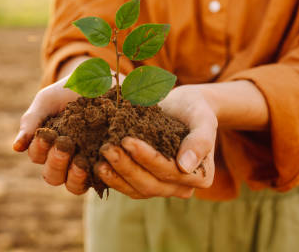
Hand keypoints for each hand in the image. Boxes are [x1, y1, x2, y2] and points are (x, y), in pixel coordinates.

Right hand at [12, 75, 89, 194]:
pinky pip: (97, 181)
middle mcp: (64, 160)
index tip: (47, 134)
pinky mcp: (104, 165)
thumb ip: (31, 122)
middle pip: (52, 175)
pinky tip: (96, 165)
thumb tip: (15, 148)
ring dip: (73, 176)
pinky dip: (94, 176)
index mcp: (46, 146)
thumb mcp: (47, 101)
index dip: (39, 148)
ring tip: (79, 162)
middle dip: (56, 162)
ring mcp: (85, 165)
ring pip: (72, 185)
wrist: (101, 81)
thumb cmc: (68, 91)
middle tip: (64, 144)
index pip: (37, 156)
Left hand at [97, 85, 216, 198]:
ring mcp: (162, 188)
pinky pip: (128, 187)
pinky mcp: (145, 183)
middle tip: (106, 149)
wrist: (181, 108)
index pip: (170, 171)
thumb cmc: (194, 110)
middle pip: (151, 184)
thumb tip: (185, 166)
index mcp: (200, 176)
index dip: (148, 158)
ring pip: (137, 189)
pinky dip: (113, 178)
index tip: (127, 140)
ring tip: (98, 160)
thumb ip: (200, 140)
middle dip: (126, 167)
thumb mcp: (203, 118)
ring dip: (116, 175)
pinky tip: (96, 165)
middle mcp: (182, 188)